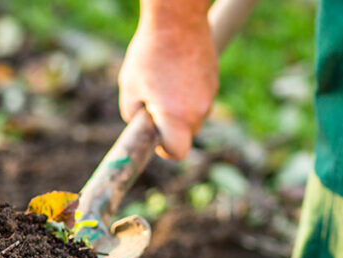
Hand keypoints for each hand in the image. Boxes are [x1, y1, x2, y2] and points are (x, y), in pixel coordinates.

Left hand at [118, 2, 217, 159]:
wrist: (177, 20)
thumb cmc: (149, 54)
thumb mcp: (129, 88)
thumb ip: (133, 116)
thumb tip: (142, 127)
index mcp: (176, 117)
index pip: (178, 153)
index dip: (165, 150)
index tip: (156, 139)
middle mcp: (198, 111)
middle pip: (186, 135)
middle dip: (170, 127)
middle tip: (153, 104)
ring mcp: (209, 96)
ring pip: (193, 116)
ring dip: (179, 108)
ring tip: (163, 82)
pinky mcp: (214, 81)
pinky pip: (200, 98)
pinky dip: (188, 92)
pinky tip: (176, 71)